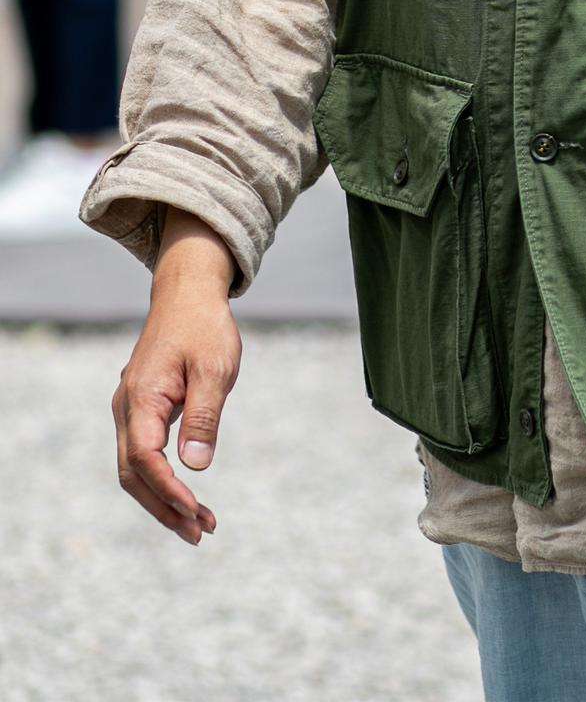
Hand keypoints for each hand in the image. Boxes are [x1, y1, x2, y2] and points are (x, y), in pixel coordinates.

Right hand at [113, 211, 240, 545]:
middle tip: (200, 533)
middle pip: (133, 473)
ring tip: (199, 526)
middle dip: (164, 508)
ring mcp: (131, 410)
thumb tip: (196, 466)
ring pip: (135, 469)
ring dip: (163, 500)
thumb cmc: (204, 327)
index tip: (195, 510)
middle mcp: (127, 408)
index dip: (167, 490)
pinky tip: (188, 496)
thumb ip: (204, 416)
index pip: (144, 458)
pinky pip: (143, 455)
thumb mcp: (214, 368)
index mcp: (142, 398)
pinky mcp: (142, 410)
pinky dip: (163, 480)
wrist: (188, 294)